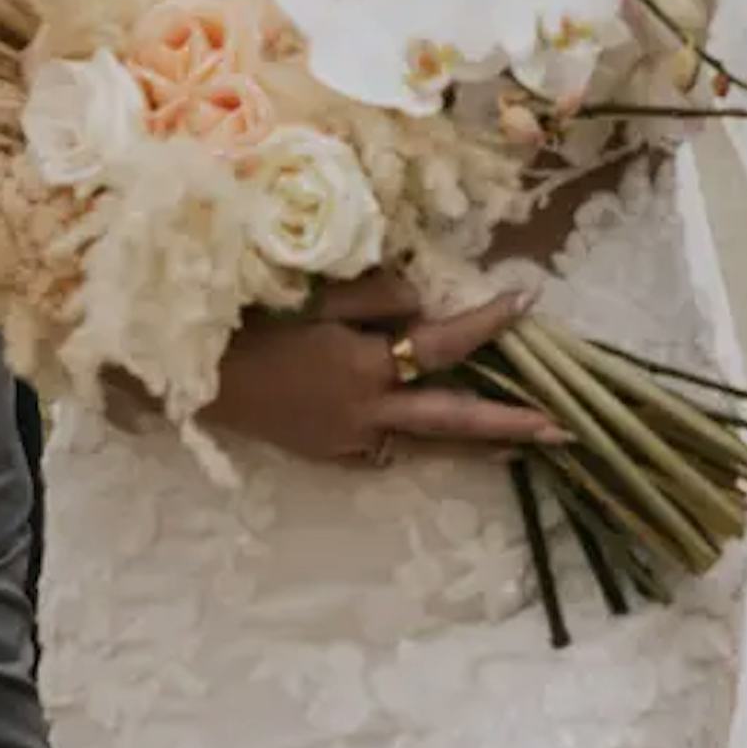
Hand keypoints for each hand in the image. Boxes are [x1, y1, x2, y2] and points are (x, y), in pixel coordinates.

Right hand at [207, 269, 560, 468]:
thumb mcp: (313, 293)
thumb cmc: (246, 321)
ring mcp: (348, 441)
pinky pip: (382, 450)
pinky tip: (423, 436)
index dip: (485, 322)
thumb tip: (423, 303)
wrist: (184, 376)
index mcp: (364, 365)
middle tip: (562, 428)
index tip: (526, 298)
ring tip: (520, 447)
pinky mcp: (328, 454)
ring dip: (472, 443)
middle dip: (510, 422)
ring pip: (424, 444)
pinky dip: (407, 441)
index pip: (442, 343)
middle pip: (453, 418)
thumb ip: (377, 294)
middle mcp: (367, 412)